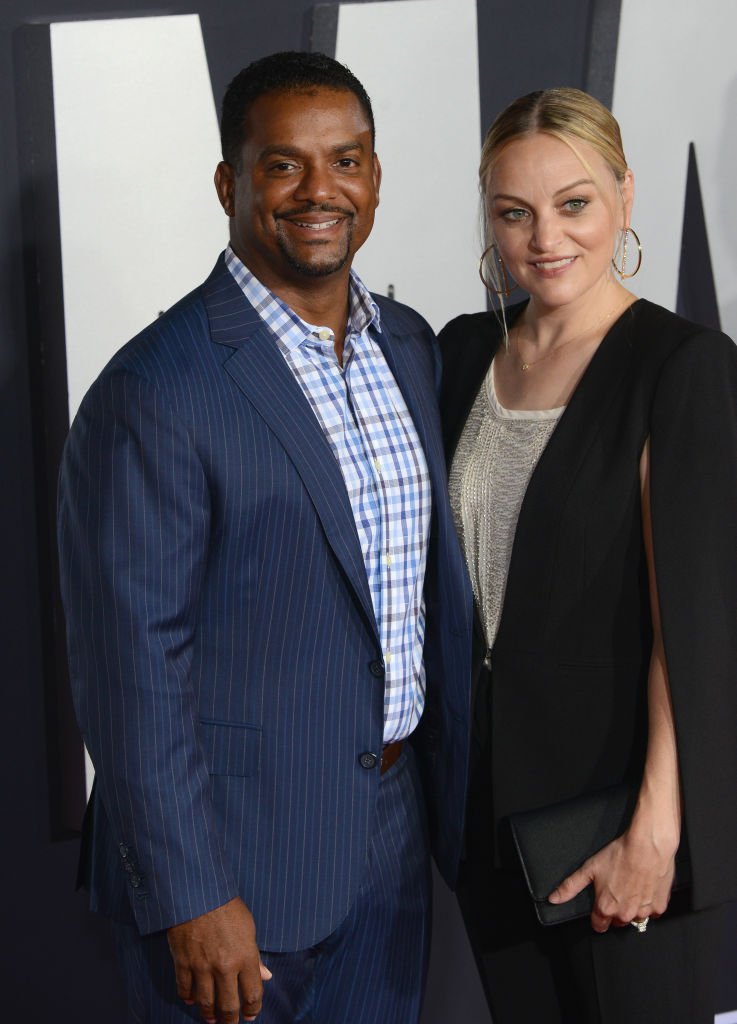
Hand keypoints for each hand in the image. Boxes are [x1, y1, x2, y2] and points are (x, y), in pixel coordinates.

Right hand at [167, 897, 271, 1021]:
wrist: (198, 893)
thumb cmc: (227, 906)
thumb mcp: (249, 927)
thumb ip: (255, 956)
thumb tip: (265, 976)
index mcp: (246, 957)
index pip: (253, 994)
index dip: (253, 1009)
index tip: (251, 1015)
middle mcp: (225, 967)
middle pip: (229, 1006)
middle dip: (231, 1020)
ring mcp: (202, 967)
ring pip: (206, 1003)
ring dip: (209, 1015)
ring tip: (212, 1019)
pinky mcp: (183, 962)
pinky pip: (184, 989)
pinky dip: (188, 998)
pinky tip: (192, 1001)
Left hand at [547, 826, 676, 932]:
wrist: (647, 846)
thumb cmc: (619, 855)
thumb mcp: (589, 868)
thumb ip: (570, 887)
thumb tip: (553, 899)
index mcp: (606, 908)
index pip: (598, 925)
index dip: (597, 917)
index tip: (600, 908)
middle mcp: (625, 915)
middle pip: (617, 922)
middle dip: (615, 911)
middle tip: (617, 890)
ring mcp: (644, 912)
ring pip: (636, 918)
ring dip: (633, 908)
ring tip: (631, 886)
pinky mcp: (660, 906)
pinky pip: (653, 911)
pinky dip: (649, 903)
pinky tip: (645, 887)